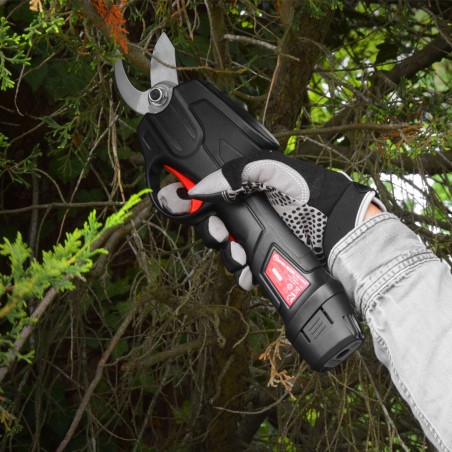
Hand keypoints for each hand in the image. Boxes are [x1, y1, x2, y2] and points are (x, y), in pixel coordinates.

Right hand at [157, 151, 383, 288]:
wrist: (343, 230)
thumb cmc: (315, 193)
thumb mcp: (275, 171)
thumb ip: (238, 172)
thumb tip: (199, 187)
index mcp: (250, 190)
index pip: (213, 196)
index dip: (196, 202)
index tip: (183, 206)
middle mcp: (252, 215)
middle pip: (217, 226)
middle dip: (213, 233)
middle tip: (220, 235)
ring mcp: (261, 239)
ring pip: (230, 251)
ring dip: (228, 256)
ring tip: (239, 258)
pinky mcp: (271, 261)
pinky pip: (247, 271)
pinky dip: (243, 274)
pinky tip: (248, 275)